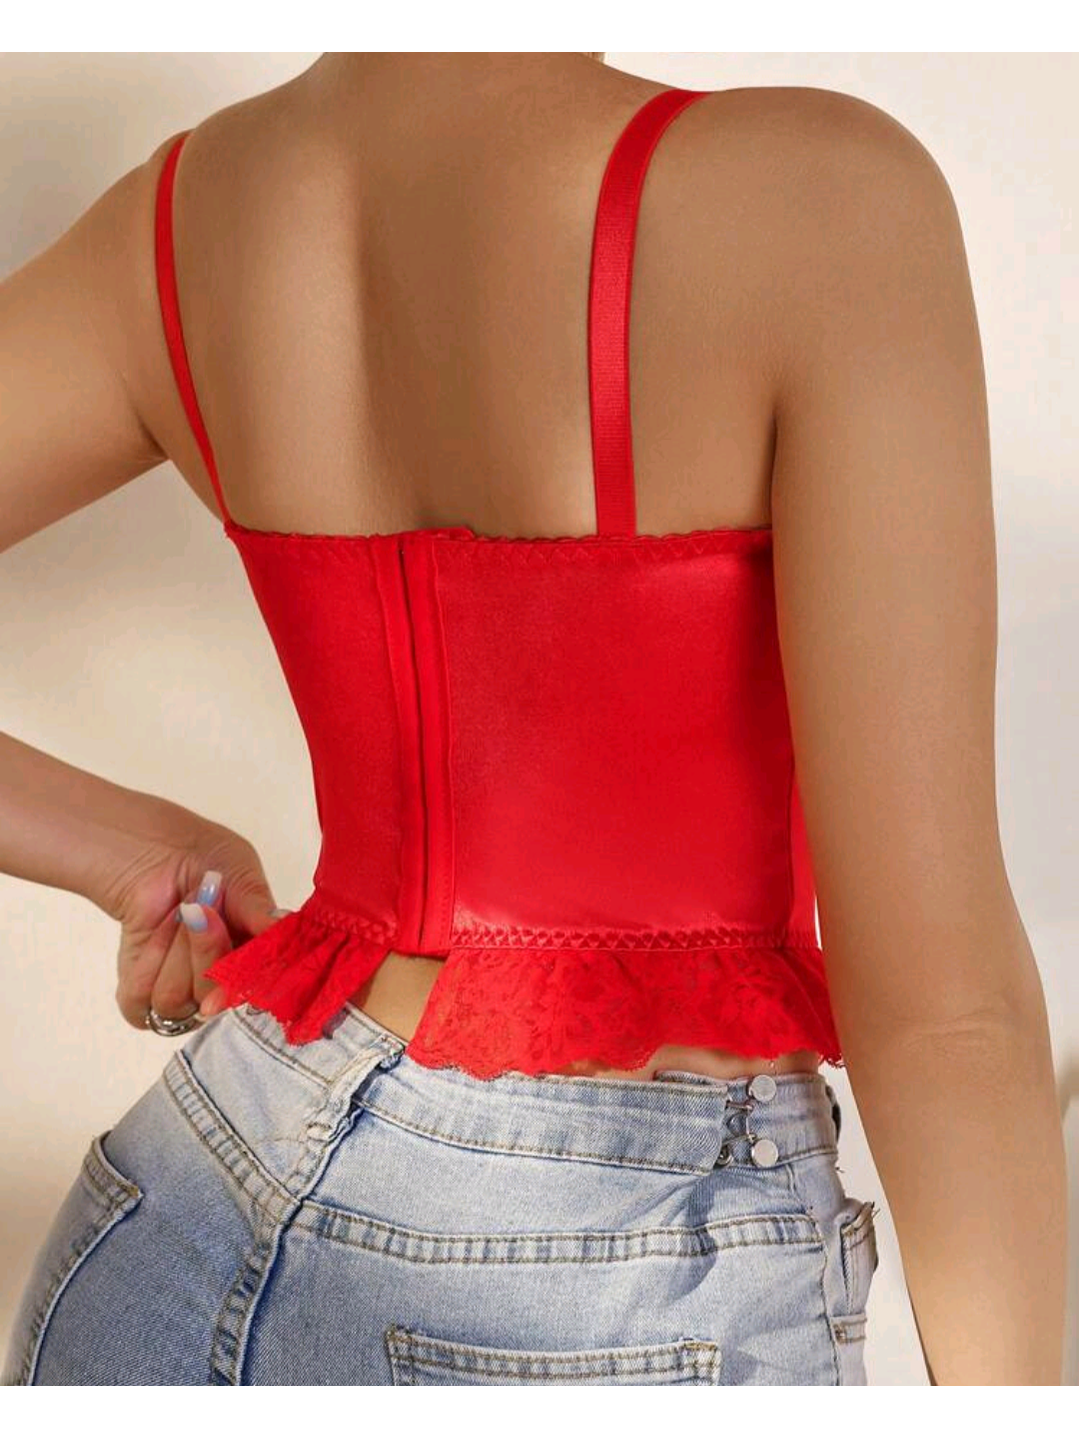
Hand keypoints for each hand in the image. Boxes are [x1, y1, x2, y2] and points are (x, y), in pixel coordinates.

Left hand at [105, 821, 281, 1030]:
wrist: (146, 848)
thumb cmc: (198, 856)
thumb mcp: (240, 875)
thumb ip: (260, 910)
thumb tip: (283, 928)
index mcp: (255, 957)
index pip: (259, 989)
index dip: (243, 978)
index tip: (232, 960)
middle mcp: (222, 983)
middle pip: (214, 998)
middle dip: (204, 948)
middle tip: (198, 908)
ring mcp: (182, 994)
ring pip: (175, 1002)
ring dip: (169, 950)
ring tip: (172, 916)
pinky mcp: (140, 997)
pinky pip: (140, 1004)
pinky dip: (142, 964)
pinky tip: (149, 935)